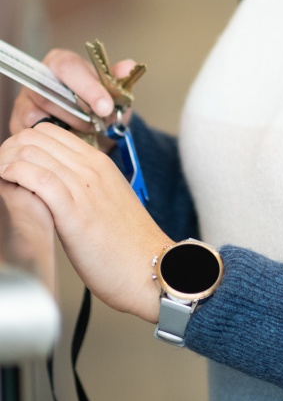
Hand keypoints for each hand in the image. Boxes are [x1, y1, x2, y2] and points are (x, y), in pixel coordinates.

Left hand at [0, 122, 164, 321]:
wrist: (150, 269)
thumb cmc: (128, 245)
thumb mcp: (106, 203)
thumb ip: (81, 189)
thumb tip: (50, 190)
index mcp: (99, 163)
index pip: (50, 132)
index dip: (22, 143)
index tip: (11, 164)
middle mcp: (92, 168)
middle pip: (36, 137)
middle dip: (8, 149)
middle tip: (1, 172)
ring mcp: (84, 186)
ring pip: (33, 152)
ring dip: (5, 161)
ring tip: (0, 179)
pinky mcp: (75, 211)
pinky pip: (38, 178)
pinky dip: (14, 175)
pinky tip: (7, 183)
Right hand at [9, 48, 136, 150]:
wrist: (90, 128)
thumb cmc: (98, 104)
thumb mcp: (114, 91)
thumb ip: (119, 79)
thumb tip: (128, 66)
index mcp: (61, 62)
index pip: (68, 68)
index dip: (87, 87)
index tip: (106, 107)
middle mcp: (38, 78)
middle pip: (51, 93)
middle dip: (79, 113)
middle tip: (99, 124)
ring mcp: (25, 101)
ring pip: (39, 116)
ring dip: (68, 128)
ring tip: (87, 131)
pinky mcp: (18, 123)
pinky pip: (32, 134)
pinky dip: (53, 140)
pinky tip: (70, 140)